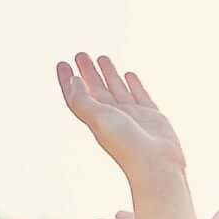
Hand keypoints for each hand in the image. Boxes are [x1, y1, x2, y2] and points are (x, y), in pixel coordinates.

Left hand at [57, 52, 185, 180]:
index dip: (68, 81)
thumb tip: (73, 80)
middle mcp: (113, 116)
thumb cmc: (126, 144)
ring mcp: (132, 115)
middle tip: (80, 54)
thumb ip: (82, 100)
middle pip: (96, 89)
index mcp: (97, 119)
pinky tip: (129, 74)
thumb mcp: (97, 119)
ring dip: (108, 73)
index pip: (78, 96)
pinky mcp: (151, 116)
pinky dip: (133, 84)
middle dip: (87, 72)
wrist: (156, 165)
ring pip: (116, 89)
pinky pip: (139, 94)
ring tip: (102, 57)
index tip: (62, 64)